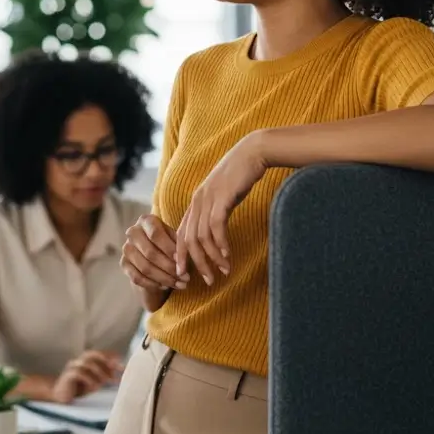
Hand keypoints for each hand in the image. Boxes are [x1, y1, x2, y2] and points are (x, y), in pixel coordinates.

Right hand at [51, 351, 122, 404]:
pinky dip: (88, 378)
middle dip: (105, 359)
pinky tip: (95, 386)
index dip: (110, 356)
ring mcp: (72, 367)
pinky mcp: (67, 376)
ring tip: (106, 381)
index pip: (99, 354)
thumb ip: (103, 377)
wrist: (60, 395)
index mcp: (85, 361)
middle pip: (92, 354)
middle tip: (115, 367)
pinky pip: (78, 373)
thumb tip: (116, 374)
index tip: (121, 362)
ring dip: (99, 371)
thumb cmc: (78, 388)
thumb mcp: (94, 382)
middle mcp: (79, 361)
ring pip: (86, 363)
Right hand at [121, 214, 185, 296]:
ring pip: (145, 267)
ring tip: (180, 284)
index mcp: (146, 220)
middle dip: (170, 268)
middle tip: (185, 278)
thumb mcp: (177, 240)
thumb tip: (180, 262)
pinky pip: (137, 278)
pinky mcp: (123, 263)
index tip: (181, 261)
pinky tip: (165, 286)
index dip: (169, 249)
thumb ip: (180, 247)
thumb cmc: (170, 244)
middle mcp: (133, 232)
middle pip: (150, 253)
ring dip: (165, 278)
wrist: (156, 254)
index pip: (155, 234)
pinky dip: (153, 284)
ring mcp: (126, 248)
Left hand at [176, 132, 267, 284]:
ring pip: (202, 236)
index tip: (183, 274)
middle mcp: (197, 201)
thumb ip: (216, 211)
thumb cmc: (240, 175)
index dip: (180, 255)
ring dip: (212, 257)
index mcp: (195, 202)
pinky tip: (227, 256)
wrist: (252, 153)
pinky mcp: (221, 198)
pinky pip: (216, 226)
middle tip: (207, 281)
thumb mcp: (223, 195)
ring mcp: (208, 199)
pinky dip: (220, 243)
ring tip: (223, 271)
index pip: (181, 233)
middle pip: (188, 239)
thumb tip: (215, 230)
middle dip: (196, 263)